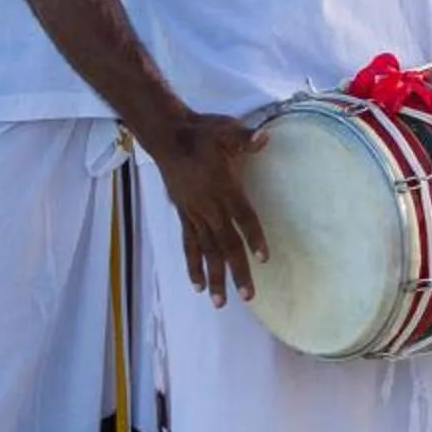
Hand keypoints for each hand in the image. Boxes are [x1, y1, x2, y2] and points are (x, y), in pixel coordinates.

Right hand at [145, 112, 269, 303]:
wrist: (167, 136)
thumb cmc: (201, 133)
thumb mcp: (224, 129)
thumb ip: (244, 138)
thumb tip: (264, 138)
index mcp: (223, 188)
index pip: (242, 217)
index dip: (253, 237)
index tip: (264, 258)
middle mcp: (208, 206)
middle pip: (226, 244)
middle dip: (237, 271)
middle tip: (248, 296)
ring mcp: (194, 214)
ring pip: (206, 251)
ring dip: (214, 277)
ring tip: (220, 302)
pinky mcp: (184, 215)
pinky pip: (189, 245)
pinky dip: (193, 265)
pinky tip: (196, 286)